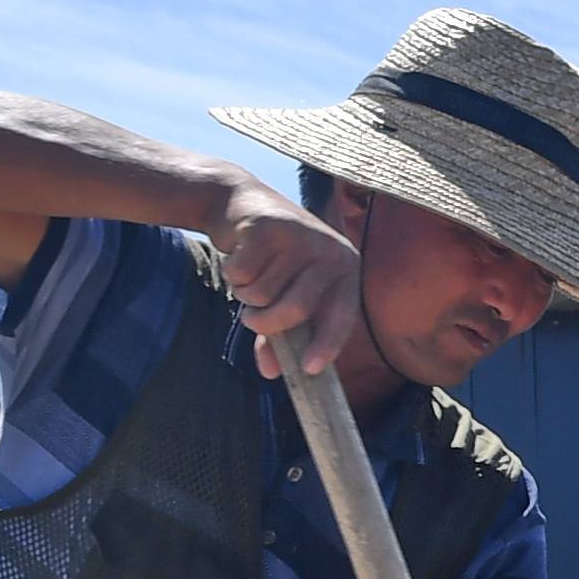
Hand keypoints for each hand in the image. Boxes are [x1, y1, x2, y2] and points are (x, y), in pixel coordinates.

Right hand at [214, 181, 362, 380]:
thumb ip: (280, 334)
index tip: (309, 369)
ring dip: (245, 293)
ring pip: (264, 294)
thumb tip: (271, 373)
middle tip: (251, 318)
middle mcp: (331, 252)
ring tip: (250, 274)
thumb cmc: (271, 260)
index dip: (326, 345)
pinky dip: (232, 274)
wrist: (241, 206)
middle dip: (266, 322)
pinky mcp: (270, 227)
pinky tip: (238, 255)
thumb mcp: (282, 296)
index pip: (343, 316)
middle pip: (296, 310)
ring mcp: (302, 237)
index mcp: (346, 271)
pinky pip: (242, 274)